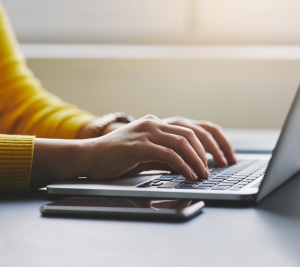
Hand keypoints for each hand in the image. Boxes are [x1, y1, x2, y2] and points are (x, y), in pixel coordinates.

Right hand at [85, 115, 209, 180]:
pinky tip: (188, 175)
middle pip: (189, 134)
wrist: (88, 157)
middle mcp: (153, 123)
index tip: (211, 160)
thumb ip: (165, 157)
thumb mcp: (146, 154)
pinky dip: (182, 166)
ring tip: (202, 175)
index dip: (204, 145)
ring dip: (196, 161)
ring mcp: (145, 132)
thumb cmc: (116, 158)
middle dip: (204, 153)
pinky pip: (168, 155)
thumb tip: (186, 166)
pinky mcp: (139, 145)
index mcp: (155, 123)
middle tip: (209, 170)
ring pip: (182, 143)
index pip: (188, 130)